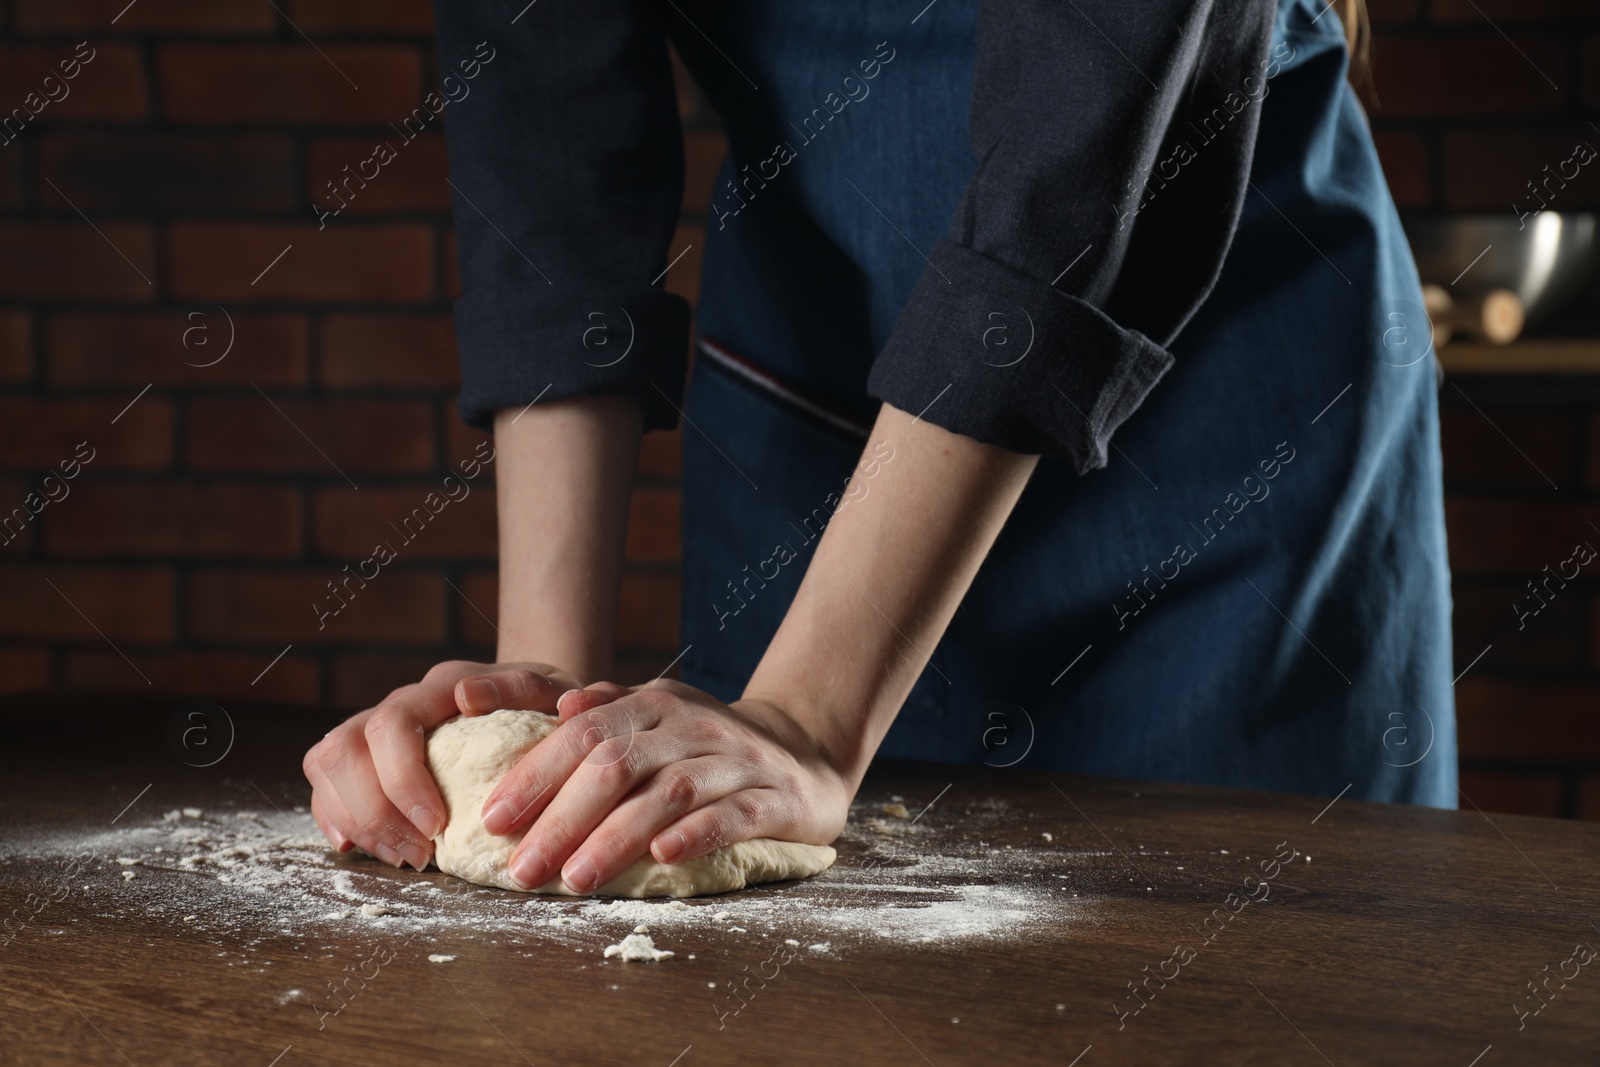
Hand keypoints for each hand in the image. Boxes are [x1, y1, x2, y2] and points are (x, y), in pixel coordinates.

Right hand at [302, 659, 582, 869]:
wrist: (536, 701)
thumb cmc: (549, 706)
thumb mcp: (560, 696)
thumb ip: (551, 694)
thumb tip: (514, 699)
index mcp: (443, 683)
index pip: (395, 723)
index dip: (403, 779)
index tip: (438, 828)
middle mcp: (403, 700)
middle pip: (347, 746)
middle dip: (376, 810)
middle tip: (420, 855)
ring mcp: (376, 725)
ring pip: (327, 760)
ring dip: (356, 818)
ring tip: (404, 856)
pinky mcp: (366, 756)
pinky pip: (325, 781)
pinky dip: (334, 815)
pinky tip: (358, 845)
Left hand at [479, 679, 851, 892]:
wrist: (807, 752)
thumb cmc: (711, 747)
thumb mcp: (662, 719)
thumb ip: (612, 713)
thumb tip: (563, 706)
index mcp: (657, 706)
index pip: (586, 733)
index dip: (536, 775)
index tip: (492, 820)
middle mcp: (694, 726)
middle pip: (620, 764)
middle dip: (563, 818)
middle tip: (522, 870)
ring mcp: (737, 761)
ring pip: (670, 793)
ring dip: (617, 837)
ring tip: (575, 879)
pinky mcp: (777, 800)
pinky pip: (733, 815)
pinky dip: (695, 835)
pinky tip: (661, 858)